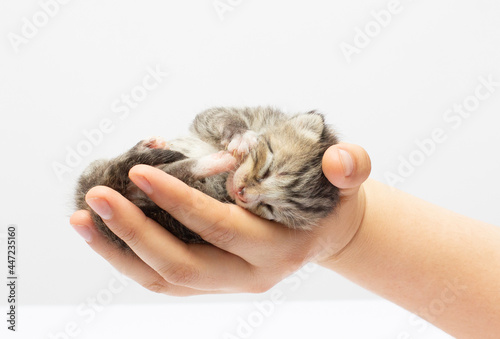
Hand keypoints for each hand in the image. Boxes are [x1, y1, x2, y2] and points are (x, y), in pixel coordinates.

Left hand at [69, 143, 370, 294]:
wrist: (324, 232)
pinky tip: (104, 232)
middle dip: (134, 232)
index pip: (219, 227)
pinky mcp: (210, 281)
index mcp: (277, 249)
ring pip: (163, 280)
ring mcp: (226, 284)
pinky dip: (129, 258)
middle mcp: (249, 275)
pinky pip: (162, 279)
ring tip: (83, 218)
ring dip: (119, 251)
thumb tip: (341, 160)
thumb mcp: (347, 181)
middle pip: (181, 264)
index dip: (178, 201)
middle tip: (97, 196)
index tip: (140, 171)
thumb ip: (351, 167)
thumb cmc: (329, 201)